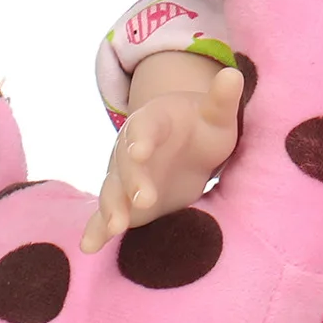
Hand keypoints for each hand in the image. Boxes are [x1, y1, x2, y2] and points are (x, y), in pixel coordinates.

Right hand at [81, 67, 243, 252]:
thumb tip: (233, 75)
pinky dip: (96, 229)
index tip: (141, 151)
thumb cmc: (203, 124)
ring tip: (115, 227)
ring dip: (112, 208)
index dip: (143, 138)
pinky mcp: (124, 201)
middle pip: (127, 164)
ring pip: (113, 190)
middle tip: (145, 200)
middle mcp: (131, 148)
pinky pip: (106, 214)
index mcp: (153, 121)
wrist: (184, 140)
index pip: (145, 127)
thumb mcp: (216, 112)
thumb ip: (223, 98)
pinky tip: (88, 246)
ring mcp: (124, 176)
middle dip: (133, 180)